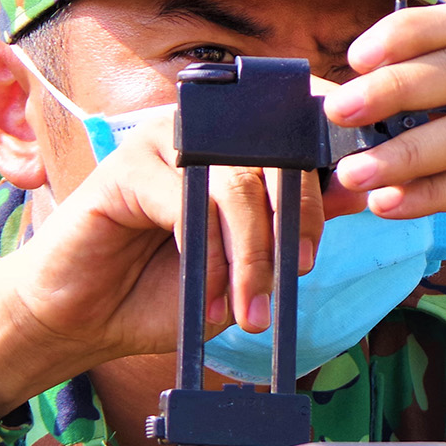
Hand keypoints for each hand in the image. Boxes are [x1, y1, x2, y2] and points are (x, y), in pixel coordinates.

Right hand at [0, 113, 350, 416]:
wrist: (87, 322)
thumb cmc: (164, 292)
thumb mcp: (245, 265)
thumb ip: (291, 227)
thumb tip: (356, 191)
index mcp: (231, 145)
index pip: (295, 123)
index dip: (331, 144)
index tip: (358, 187)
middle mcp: (200, 130)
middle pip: (277, 155)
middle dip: (297, 220)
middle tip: (298, 272)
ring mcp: (161, 141)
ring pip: (238, 184)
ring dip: (252, 254)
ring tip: (250, 309)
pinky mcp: (125, 165)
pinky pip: (188, 201)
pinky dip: (206, 254)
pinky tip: (206, 295)